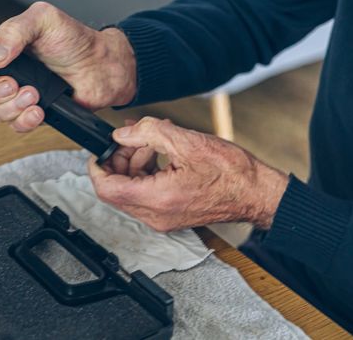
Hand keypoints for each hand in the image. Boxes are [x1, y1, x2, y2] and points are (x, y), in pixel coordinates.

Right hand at [0, 2, 136, 131]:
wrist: (103, 65)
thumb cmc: (75, 39)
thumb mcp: (43, 19)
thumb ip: (14, 31)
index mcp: (0, 49)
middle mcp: (4, 73)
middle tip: (14, 86)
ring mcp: (17, 95)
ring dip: (11, 108)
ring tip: (34, 94)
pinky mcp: (32, 113)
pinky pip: (16, 126)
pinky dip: (25, 121)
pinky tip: (38, 111)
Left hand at [88, 117, 288, 231]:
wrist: (256, 192)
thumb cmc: (231, 172)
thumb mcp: (186, 141)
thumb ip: (148, 133)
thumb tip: (122, 134)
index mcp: (158, 198)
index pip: (107, 189)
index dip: (97, 168)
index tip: (98, 152)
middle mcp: (157, 216)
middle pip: (118, 190)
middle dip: (122, 160)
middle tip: (137, 139)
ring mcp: (164, 219)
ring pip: (132, 191)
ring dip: (137, 164)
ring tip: (156, 142)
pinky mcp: (171, 216)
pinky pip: (147, 195)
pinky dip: (149, 173)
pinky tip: (164, 154)